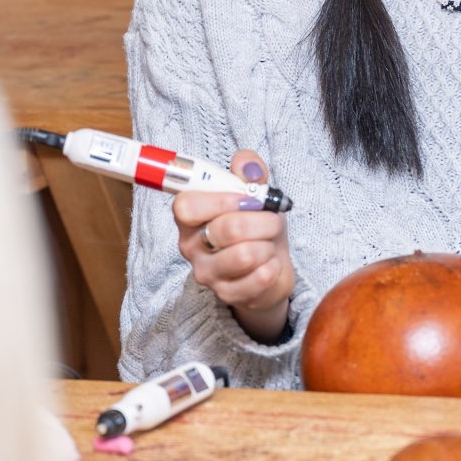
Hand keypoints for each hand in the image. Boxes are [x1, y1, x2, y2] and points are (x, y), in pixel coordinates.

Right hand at [171, 150, 293, 339]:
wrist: (270, 266)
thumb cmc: (257, 227)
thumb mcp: (256, 195)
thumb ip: (249, 172)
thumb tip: (247, 165)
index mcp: (190, 217)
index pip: (186, 206)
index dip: (221, 199)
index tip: (247, 197)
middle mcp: (191, 246)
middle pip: (228, 229)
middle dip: (263, 220)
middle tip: (272, 220)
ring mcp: (207, 274)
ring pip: (246, 254)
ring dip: (269, 244)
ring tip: (269, 243)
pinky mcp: (227, 296)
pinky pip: (260, 277)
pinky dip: (274, 266)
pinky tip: (270, 264)